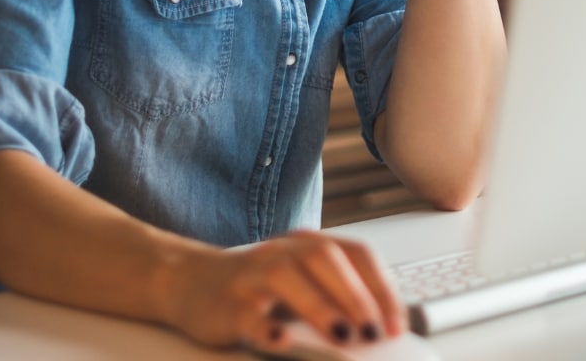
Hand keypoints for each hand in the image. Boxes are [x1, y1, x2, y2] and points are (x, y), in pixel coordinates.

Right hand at [162, 230, 407, 349]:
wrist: (188, 281)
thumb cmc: (256, 286)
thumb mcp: (300, 282)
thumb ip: (336, 296)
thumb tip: (381, 327)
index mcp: (307, 244)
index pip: (355, 254)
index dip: (381, 287)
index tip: (397, 323)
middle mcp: (282, 251)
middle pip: (324, 259)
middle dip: (355, 295)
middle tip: (375, 331)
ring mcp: (252, 274)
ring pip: (287, 278)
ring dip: (319, 308)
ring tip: (342, 336)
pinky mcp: (226, 303)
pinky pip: (247, 313)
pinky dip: (267, 328)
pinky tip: (282, 341)